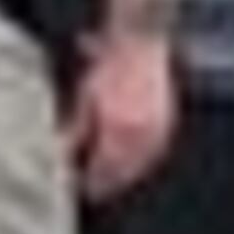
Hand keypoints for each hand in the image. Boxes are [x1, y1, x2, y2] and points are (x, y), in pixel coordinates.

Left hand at [66, 32, 176, 202]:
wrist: (140, 42)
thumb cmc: (110, 66)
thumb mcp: (86, 97)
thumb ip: (77, 129)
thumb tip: (65, 152)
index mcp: (117, 128)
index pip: (105, 169)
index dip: (93, 182)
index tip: (83, 189)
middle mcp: (140, 133)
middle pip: (124, 172)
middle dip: (109, 183)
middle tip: (95, 191)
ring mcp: (158, 128)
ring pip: (142, 165)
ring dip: (126, 176)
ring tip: (112, 181)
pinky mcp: (167, 121)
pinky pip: (155, 152)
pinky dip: (143, 162)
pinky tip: (133, 164)